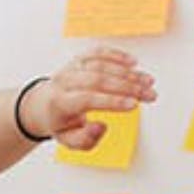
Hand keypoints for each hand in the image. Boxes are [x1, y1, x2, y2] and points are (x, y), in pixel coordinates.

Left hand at [22, 46, 158, 149]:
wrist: (44, 104)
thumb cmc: (60, 123)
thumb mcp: (68, 141)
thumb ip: (85, 140)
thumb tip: (101, 127)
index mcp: (59, 103)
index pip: (87, 98)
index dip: (112, 101)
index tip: (134, 105)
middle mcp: (64, 81)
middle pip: (98, 80)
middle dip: (127, 87)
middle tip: (149, 94)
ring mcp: (71, 68)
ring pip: (101, 65)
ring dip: (127, 73)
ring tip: (148, 82)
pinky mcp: (79, 59)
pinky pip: (98, 53)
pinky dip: (116, 56)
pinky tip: (133, 63)